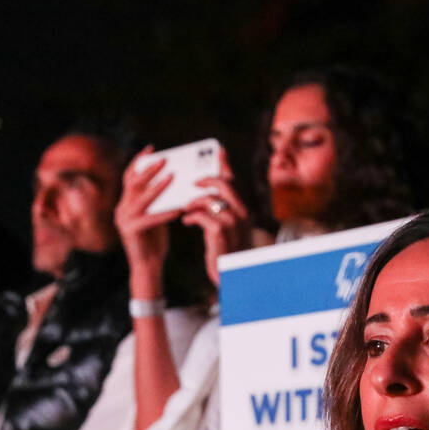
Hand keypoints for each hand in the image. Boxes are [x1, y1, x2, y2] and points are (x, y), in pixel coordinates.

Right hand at [115, 146, 181, 298]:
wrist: (148, 266)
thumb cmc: (154, 241)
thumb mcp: (155, 215)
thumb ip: (157, 200)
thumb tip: (172, 179)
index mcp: (125, 203)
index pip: (130, 177)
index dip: (139, 161)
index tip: (151, 148)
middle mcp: (121, 209)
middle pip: (134, 182)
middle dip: (149, 168)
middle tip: (165, 158)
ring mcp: (124, 220)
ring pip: (141, 198)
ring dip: (157, 186)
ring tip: (172, 176)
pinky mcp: (131, 231)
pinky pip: (150, 218)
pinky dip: (165, 212)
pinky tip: (178, 208)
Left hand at [181, 148, 249, 285]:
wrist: (231, 277)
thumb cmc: (226, 254)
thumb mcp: (227, 231)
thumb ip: (219, 213)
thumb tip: (202, 199)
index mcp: (243, 210)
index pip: (235, 182)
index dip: (226, 165)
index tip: (218, 152)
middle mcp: (241, 214)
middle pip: (224, 184)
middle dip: (205, 180)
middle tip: (192, 182)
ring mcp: (232, 223)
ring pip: (211, 199)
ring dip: (194, 200)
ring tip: (185, 205)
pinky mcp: (220, 233)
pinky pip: (202, 215)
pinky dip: (191, 215)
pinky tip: (185, 220)